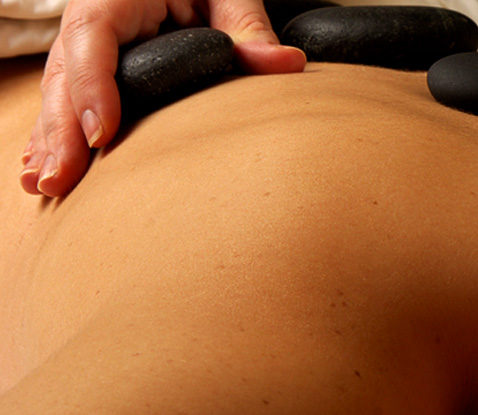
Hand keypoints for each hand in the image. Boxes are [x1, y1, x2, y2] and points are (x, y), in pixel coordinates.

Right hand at [19, 0, 306, 196]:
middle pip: (65, 72)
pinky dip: (54, 134)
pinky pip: (66, 99)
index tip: (102, 133)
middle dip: (60, 130)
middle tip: (59, 180)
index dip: (93, 85)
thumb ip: (249, 29)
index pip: (93, 34)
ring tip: (48, 185)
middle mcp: (94, 19)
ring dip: (50, 140)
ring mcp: (88, 45)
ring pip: (58, 91)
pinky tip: (45, 168)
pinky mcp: (93, 67)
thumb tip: (286, 64)